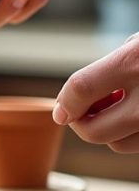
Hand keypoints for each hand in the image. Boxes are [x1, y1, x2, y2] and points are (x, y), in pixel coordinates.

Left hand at [53, 34, 138, 152]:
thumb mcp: (137, 45)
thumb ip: (108, 69)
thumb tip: (73, 101)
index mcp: (134, 61)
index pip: (82, 88)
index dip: (65, 102)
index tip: (60, 112)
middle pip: (95, 131)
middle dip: (81, 122)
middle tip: (83, 111)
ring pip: (118, 144)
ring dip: (109, 131)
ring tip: (117, 108)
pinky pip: (138, 145)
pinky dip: (130, 135)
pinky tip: (134, 114)